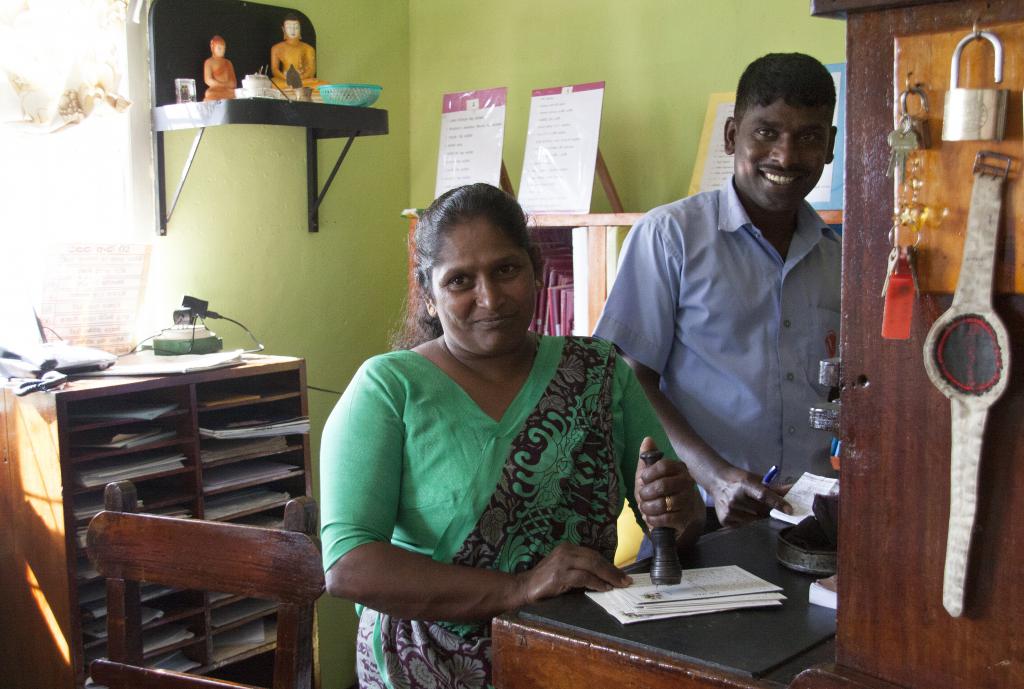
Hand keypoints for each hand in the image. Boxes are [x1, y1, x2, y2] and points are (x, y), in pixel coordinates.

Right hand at [514, 543, 630, 605]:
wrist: (524, 587)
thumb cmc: (545, 582)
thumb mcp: (565, 571)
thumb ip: (580, 570)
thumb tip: (605, 578)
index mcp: (568, 548)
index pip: (594, 555)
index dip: (609, 565)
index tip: (621, 575)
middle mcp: (566, 551)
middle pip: (595, 558)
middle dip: (612, 570)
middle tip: (626, 581)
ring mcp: (562, 562)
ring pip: (592, 565)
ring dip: (608, 576)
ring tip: (619, 585)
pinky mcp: (559, 574)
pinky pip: (583, 577)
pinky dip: (596, 583)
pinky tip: (604, 588)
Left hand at [634, 437, 703, 536]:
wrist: (675, 519)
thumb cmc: (660, 494)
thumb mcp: (649, 476)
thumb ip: (648, 458)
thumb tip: (647, 439)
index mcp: (679, 468)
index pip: (663, 466)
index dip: (648, 474)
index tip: (643, 480)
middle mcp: (687, 482)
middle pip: (662, 485)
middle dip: (646, 494)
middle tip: (643, 497)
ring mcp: (688, 500)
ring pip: (663, 503)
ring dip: (648, 508)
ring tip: (646, 508)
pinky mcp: (686, 517)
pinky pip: (666, 518)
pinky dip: (653, 519)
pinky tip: (651, 517)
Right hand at [709, 465, 790, 526]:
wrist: (716, 480)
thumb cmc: (739, 480)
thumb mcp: (755, 479)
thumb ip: (773, 487)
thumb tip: (792, 490)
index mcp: (744, 485)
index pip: (764, 495)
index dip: (778, 503)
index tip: (789, 510)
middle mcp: (735, 498)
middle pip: (761, 510)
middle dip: (769, 510)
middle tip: (767, 506)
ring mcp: (729, 511)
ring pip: (755, 520)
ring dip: (758, 517)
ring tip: (752, 508)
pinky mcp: (725, 520)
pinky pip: (745, 526)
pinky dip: (748, 521)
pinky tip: (743, 513)